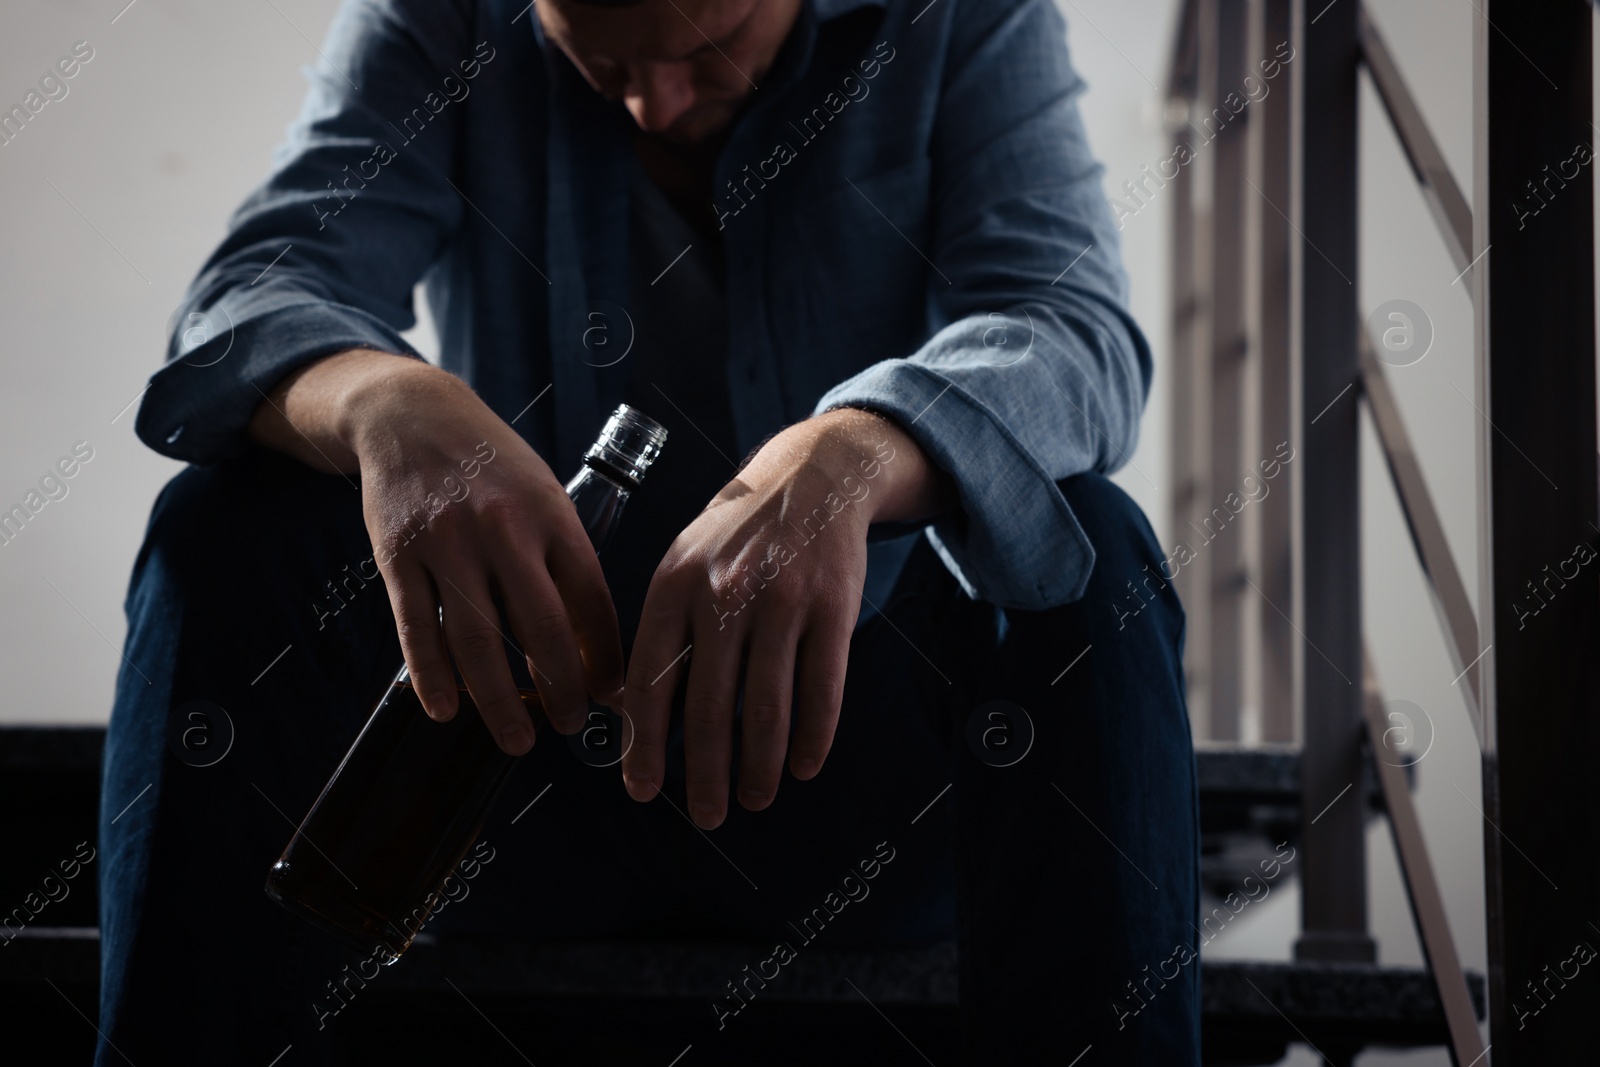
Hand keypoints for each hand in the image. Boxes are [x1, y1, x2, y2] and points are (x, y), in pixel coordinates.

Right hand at [249, 349, 622, 753]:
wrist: (414, 414)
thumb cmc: (493, 466)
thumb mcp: (546, 496)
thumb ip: (568, 562)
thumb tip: (595, 644)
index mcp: (552, 516)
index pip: (592, 600)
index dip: (606, 657)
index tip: (616, 697)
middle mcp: (503, 530)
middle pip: (541, 629)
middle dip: (561, 689)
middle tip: (569, 726)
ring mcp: (447, 544)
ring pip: (476, 640)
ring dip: (500, 701)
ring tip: (518, 739)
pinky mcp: (399, 556)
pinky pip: (417, 628)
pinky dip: (432, 677)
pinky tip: (446, 711)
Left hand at [620, 407, 954, 827]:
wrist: (812, 476)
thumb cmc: (739, 533)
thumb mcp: (683, 562)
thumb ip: (659, 630)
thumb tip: (627, 707)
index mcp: (674, 585)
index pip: (652, 681)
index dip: (646, 745)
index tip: (644, 791)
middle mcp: (724, 594)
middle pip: (711, 706)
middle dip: (706, 774)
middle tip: (708, 814)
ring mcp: (781, 601)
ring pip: (768, 706)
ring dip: (761, 766)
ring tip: (756, 797)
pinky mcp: (831, 607)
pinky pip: (821, 687)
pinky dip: (813, 735)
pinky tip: (805, 764)